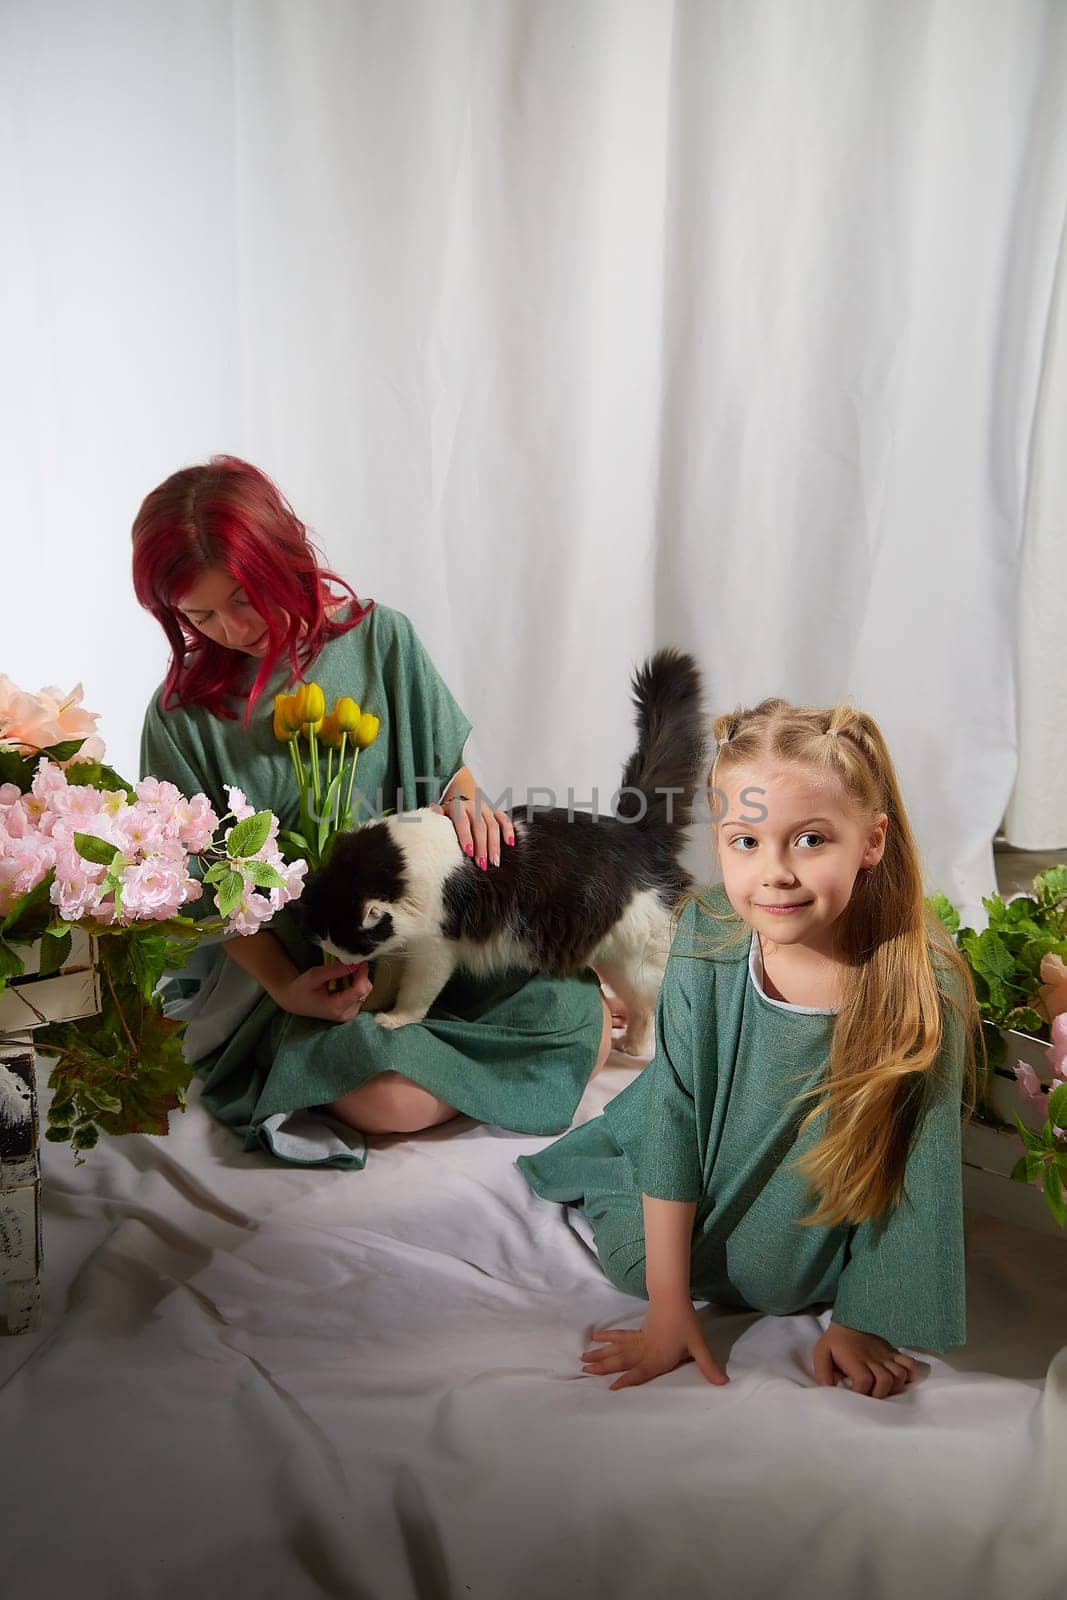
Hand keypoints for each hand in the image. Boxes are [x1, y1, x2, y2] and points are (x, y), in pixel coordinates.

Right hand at [270, 961, 371, 1022]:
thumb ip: (335, 970)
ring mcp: (349, 1013)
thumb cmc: (301, 988)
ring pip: (364, 992)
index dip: (362, 973)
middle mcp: (346, 1014)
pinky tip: (343, 980)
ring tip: (342, 973)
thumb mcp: (315, 975)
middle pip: (365, 990)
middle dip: (360, 975)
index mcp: (336, 1007)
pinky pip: (360, 994)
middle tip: (348, 964)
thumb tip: (355, 963)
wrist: (294, 1001)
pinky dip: (354, 984)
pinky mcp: (350, 1010)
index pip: (360, 990)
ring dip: (357, 979)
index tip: (358, 961)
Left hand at [435, 793, 514, 870]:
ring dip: (495, 844)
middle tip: (482, 864)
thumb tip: (432, 812)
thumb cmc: (449, 810)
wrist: (461, 791)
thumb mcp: (441, 811)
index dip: (466, 837)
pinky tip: (510, 843)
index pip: (463, 822)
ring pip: (494, 825)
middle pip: (480, 826)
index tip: (469, 853)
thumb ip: (437, 814)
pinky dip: (509, 830)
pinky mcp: (496, 809)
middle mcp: (473, 805)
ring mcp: (486, 807)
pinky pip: (504, 819)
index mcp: (458, 807)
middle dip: (482, 847)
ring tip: (494, 861)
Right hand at [581, 1299, 727, 1390]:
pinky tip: (596, 1336)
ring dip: (600, 1354)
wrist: (673, 1298)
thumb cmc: (686, 1323)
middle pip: (621, 1360)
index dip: (627, 1381)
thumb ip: (708, 1366)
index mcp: (658, 1357)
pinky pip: (620, 1337)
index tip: (611, 1388)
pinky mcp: (638, 1332)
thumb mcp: (698, 1345)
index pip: (640, 1372)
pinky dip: (608, 1337)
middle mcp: (645, 1350)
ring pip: (617, 1349)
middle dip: (603, 1367)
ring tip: (583, 1358)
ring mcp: (639, 1340)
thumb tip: (723, 1383)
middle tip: (584, 1371)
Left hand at [812, 1322, 917, 1398]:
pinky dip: (909, 1374)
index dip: (861, 1393)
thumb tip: (826, 1389)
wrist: (850, 1319)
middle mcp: (873, 1358)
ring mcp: (885, 1355)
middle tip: (871, 1395)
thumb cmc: (835, 1341)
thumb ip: (822, 1372)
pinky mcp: (893, 1353)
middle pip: (885, 1380)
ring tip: (883, 1389)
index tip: (855, 1396)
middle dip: (879, 1394)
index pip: (864, 1380)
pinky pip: (910, 1363)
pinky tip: (900, 1379)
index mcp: (855, 1359)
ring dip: (893, 1386)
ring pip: (899, 1374)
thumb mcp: (821, 1352)